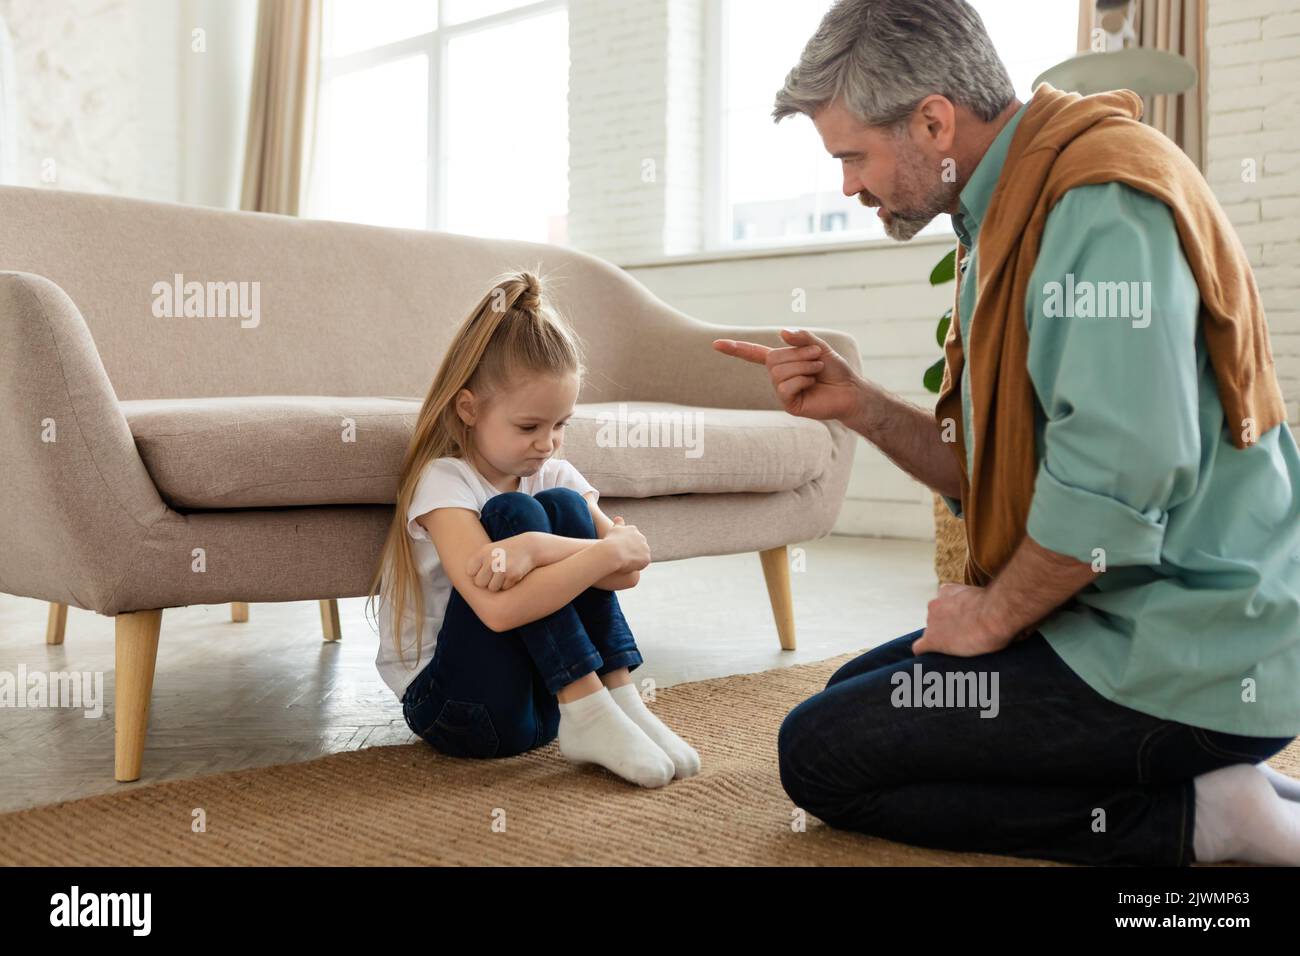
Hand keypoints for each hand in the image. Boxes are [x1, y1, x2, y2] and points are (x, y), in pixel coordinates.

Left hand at [466, 533, 536, 591]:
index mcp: (482, 552)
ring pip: (492, 588)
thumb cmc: (504, 551)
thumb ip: (476, 563)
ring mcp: (502, 568)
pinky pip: (504, 588)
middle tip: (495, 573)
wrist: (529, 547)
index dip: (477, 573)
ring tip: (503, 573)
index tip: (485, 568)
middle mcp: (491, 559)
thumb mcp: (488, 551)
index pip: (470, 573)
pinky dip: (508, 584)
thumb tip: (464, 585)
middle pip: (479, 583)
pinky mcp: (512, 575)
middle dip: (487, 581)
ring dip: (497, 584)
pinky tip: (512, 574)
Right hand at [601, 520, 650, 572]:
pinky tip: (629, 567)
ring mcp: (645, 547)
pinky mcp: (646, 558)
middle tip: (622, 557)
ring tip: (625, 562)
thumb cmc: (610, 541)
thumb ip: (618, 524)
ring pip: (642, 554)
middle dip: (633, 550)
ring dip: (636, 558)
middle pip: (639, 545)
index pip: (632, 536)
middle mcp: (641, 537)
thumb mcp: (614, 529)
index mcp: (633, 529)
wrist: (613, 552)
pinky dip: (637, 565)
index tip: (619, 548)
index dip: (626, 544)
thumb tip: (619, 518)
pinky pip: (643, 563)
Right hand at [712, 327, 861, 421]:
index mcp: (782, 361)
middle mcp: (779, 377)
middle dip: (798, 354)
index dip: (736, 349)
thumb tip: (781, 333)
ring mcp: (782, 392)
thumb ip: (802, 337)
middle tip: (817, 358)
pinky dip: (802, 380)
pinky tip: (812, 384)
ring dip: (803, 366)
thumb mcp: (819, 347)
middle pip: (772, 359)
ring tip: (817, 371)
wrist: (851, 390)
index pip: (754, 354)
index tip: (716, 344)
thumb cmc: (836, 370)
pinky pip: (785, 387)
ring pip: (779, 372)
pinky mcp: (789, 405)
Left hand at [911, 583, 1011, 656]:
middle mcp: (934, 604)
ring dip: (942, 640)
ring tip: (960, 649)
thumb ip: (979, 602)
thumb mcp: (985, 596)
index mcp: (946, 591)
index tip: (963, 623)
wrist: (994, 615)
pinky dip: (925, 653)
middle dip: (947, 628)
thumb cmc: (998, 606)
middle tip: (965, 638)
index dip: (952, 616)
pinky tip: (932, 659)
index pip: (942, 603)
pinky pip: (920, 648)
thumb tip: (994, 611)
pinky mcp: (932, 639)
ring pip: (932, 633)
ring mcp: (931, 622)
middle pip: (936, 620)